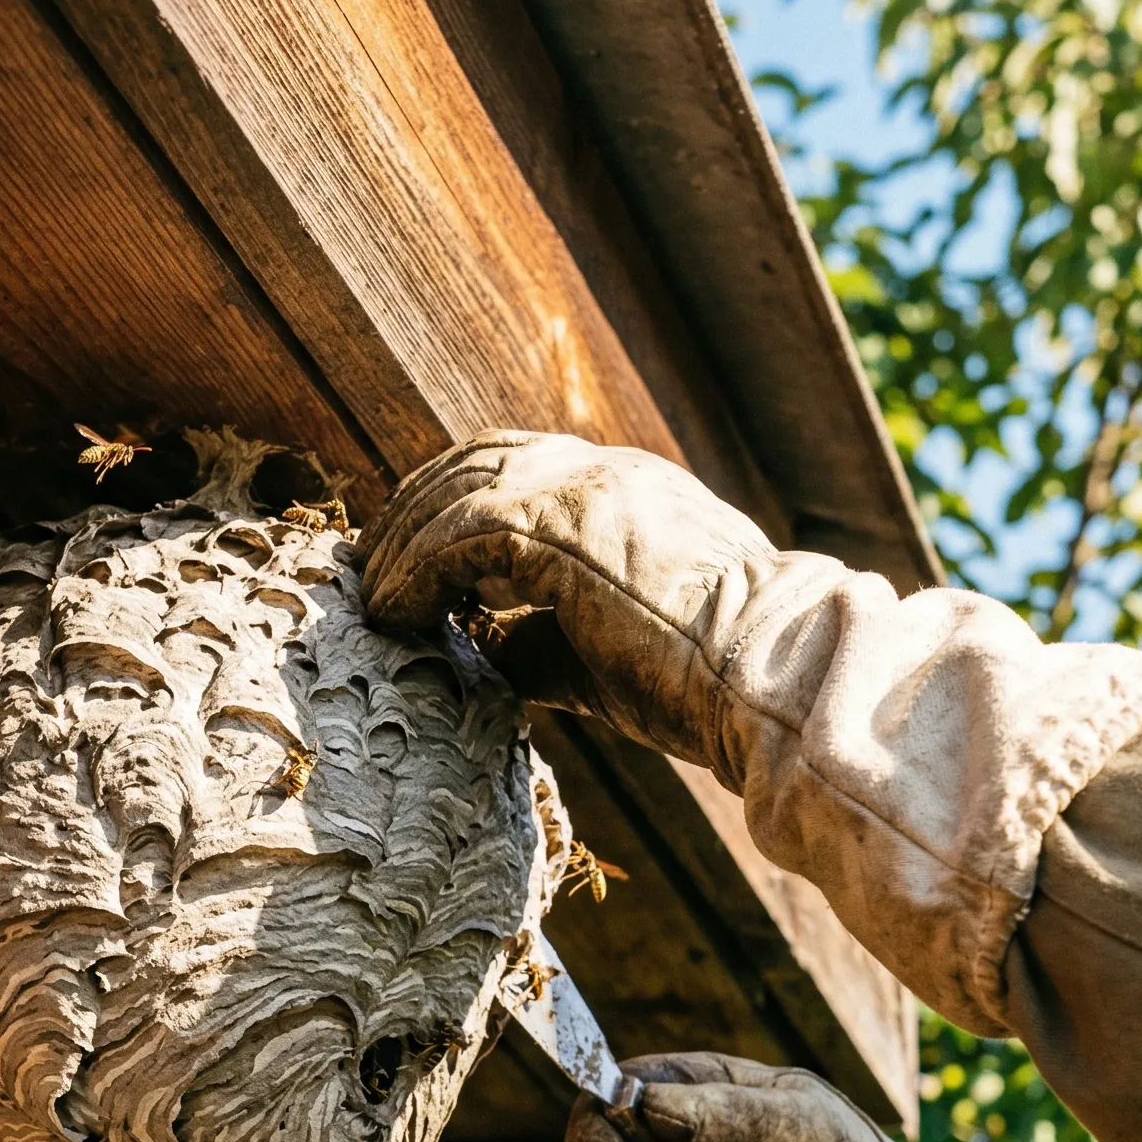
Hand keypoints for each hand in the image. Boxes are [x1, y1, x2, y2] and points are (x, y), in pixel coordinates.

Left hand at [359, 431, 785, 769]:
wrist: (769, 674)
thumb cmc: (705, 681)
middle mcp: (602, 473)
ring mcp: (582, 491)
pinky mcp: (559, 527)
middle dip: (413, 509)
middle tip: (372, 566)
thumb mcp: (607, 652)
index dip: (454, 502)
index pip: (519, 466)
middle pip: (474, 461)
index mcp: (626, 489)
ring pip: (455, 489)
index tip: (414, 555)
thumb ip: (541, 638)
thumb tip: (482, 650)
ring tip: (373, 597)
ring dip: (402, 543)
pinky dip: (413, 570)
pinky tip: (392, 613)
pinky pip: (454, 533)